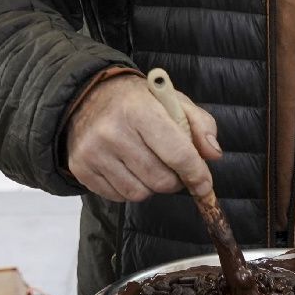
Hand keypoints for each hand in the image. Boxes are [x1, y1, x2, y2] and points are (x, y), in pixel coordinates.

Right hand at [65, 74, 219, 202]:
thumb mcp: (172, 100)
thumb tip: (213, 155)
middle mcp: (112, 131)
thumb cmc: (137, 101)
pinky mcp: (81, 168)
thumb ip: (200, 124)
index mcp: (139, 109)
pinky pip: (118, 196)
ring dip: (151, 186)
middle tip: (173, 167)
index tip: (205, 185)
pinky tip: (127, 168)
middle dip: (174, 180)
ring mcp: (93, 152)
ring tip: (148, 163)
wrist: (87, 97)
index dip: (196, 173)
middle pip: (159, 179)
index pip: (176, 153)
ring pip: (139, 193)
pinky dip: (130, 188)